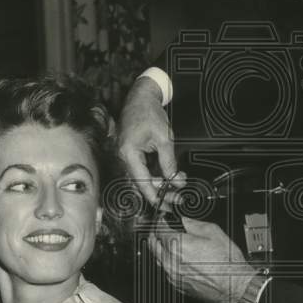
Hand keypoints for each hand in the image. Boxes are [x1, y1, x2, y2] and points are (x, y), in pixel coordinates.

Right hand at [118, 77, 184, 205]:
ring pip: (144, 177)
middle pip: (143, 183)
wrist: (141, 97)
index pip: (142, 183)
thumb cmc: (148, 113)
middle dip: (162, 191)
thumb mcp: (164, 139)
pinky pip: (143, 169)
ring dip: (161, 182)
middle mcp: (124, 157)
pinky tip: (169, 175)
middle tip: (178, 198)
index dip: (156, 197)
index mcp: (128, 154)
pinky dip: (156, 173)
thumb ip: (169, 162)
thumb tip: (176, 181)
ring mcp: (126, 155)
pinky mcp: (131, 153)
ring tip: (178, 184)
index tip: (167, 205)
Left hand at [149, 216, 254, 302]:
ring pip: (157, 258)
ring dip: (159, 248)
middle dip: (155, 234)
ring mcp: (172, 274)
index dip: (160, 221)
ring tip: (167, 242)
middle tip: (161, 229)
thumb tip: (185, 221)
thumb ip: (195, 224)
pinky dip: (166, 262)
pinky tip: (176, 258)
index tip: (163, 219)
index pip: (159, 229)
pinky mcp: (177, 284)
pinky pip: (165, 270)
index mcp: (178, 245)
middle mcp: (171, 261)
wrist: (234, 285)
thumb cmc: (227, 263)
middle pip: (153, 244)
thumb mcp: (214, 233)